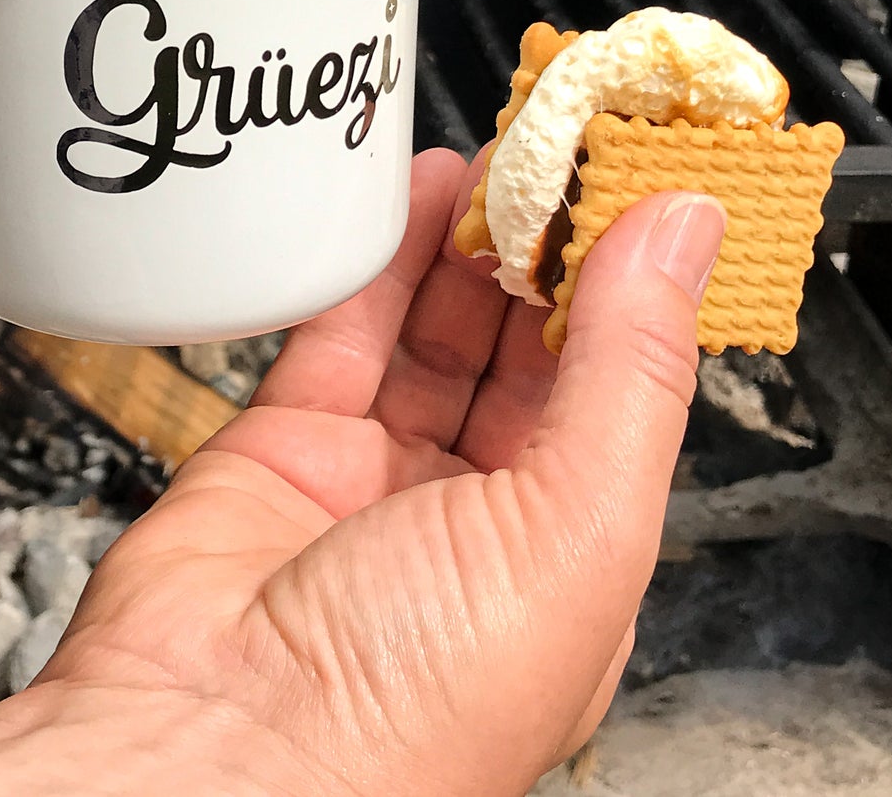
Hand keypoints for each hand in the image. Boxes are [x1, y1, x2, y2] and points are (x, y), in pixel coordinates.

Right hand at [0, 150, 722, 796]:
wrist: (208, 754)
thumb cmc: (405, 711)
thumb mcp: (574, 530)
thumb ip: (626, 370)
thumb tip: (683, 237)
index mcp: (566, 559)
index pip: (613, 390)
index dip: (625, 285)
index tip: (632, 187)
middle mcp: (473, 520)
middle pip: (521, 351)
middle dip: (541, 252)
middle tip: (553, 156)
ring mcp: (373, 479)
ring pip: (431, 330)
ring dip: (462, 244)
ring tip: (489, 161)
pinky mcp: (283, 445)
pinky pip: (339, 331)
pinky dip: (375, 264)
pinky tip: (408, 201)